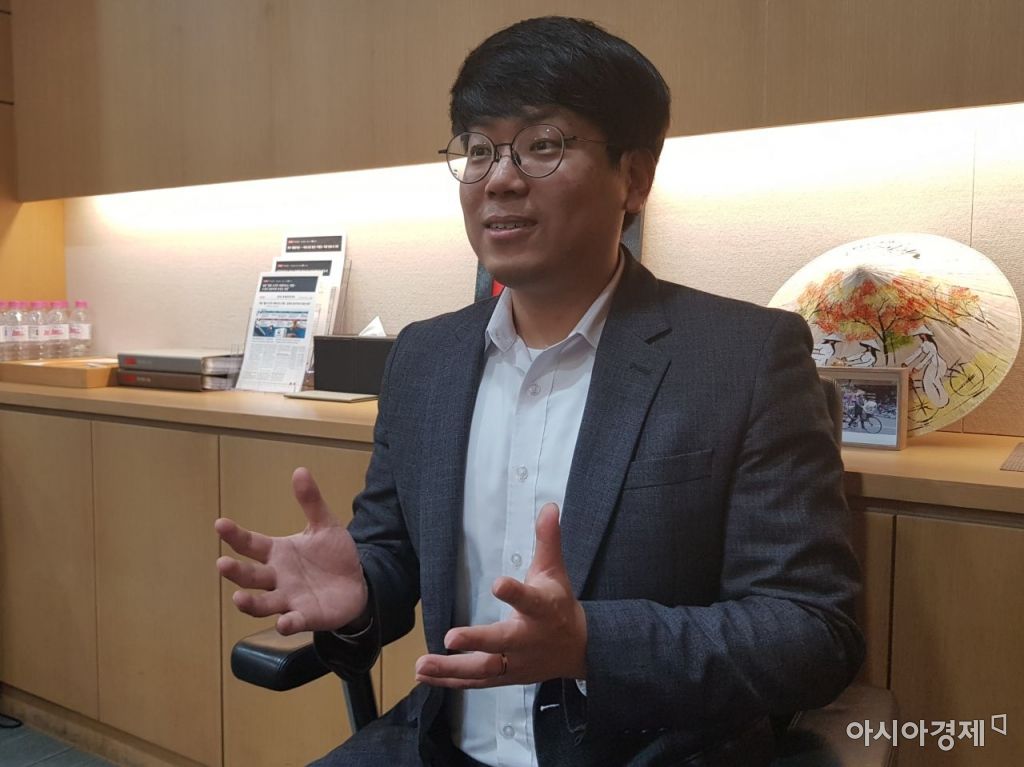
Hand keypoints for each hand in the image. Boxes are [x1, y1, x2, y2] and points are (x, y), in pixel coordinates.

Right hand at [215, 467, 367, 634]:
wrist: (356, 583)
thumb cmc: (332, 555)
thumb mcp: (324, 525)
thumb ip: (311, 502)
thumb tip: (300, 470)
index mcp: (278, 553)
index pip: (251, 544)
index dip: (235, 535)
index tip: (220, 524)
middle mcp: (277, 578)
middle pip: (250, 576)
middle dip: (235, 572)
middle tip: (222, 564)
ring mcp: (289, 599)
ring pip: (262, 604)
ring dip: (250, 603)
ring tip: (239, 598)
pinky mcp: (306, 617)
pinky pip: (293, 622)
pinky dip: (287, 623)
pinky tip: (284, 622)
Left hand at [414, 503, 586, 687]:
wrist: (579, 649)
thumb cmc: (560, 604)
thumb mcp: (555, 570)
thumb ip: (548, 540)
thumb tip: (549, 506)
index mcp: (542, 609)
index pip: (529, 599)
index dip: (515, 592)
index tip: (498, 584)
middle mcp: (528, 639)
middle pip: (502, 643)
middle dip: (477, 641)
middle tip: (450, 638)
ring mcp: (517, 663)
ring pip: (484, 670)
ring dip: (452, 668)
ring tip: (421, 665)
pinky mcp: (506, 678)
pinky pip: (476, 682)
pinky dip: (451, 681)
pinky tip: (424, 677)